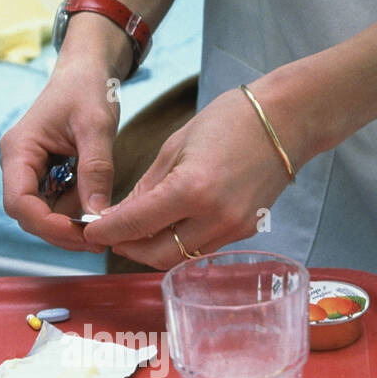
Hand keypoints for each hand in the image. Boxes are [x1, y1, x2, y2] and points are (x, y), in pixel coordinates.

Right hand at [0, 53, 121, 251]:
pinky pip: (56, 205)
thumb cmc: (87, 89)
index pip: (19, 202)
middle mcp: (17, 164)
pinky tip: (97, 211)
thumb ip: (96, 170)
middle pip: (28, 215)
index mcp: (18, 150)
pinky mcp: (45, 177)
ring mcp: (30, 172)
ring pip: (43, 215)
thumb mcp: (96, 127)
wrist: (87, 72)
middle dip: (61, 232)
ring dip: (71, 226)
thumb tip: (97, 215)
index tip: (81, 233)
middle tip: (98, 241)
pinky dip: (75, 214)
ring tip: (104, 226)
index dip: (47, 225)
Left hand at [82, 85, 296, 268]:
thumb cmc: (230, 121)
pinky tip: (167, 228)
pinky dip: (178, 243)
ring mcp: (233, 229)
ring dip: (151, 249)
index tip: (89, 230)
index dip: (107, 230)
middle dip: (127, 248)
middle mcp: (214, 217)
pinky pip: (201, 249)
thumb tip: (118, 217)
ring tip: (134, 233)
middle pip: (155, 254)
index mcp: (191, 190)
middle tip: (109, 235)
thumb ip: (146, 188)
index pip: (136, 223)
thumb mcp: (175, 147)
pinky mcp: (245, 232)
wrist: (287, 120)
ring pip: (179, 257)